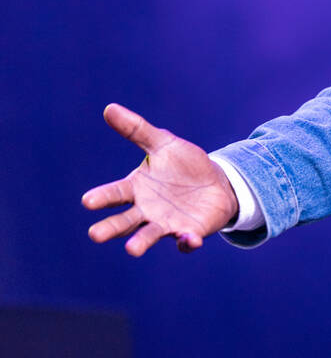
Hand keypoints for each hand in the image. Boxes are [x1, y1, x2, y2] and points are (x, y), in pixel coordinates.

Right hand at [82, 103, 239, 256]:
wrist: (216, 182)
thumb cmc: (184, 164)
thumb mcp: (163, 143)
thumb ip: (137, 130)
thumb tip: (108, 108)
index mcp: (136, 188)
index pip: (115, 193)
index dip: (102, 197)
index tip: (87, 201)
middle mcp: (146, 210)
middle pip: (124, 221)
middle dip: (110, 228)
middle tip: (95, 234)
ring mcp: (166, 224)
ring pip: (149, 235)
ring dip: (141, 242)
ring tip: (131, 249)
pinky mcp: (189, 233)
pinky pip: (186, 241)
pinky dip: (186, 242)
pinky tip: (188, 239)